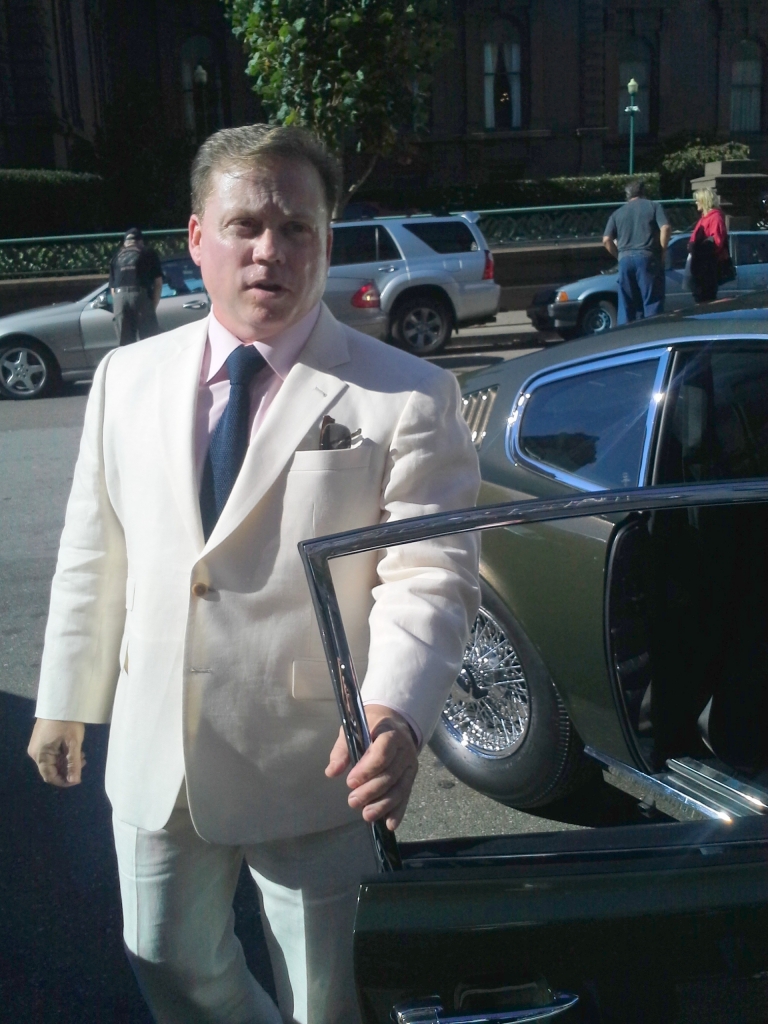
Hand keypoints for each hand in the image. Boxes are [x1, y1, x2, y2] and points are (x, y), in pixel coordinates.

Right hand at [28, 719, 85, 786]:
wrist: (61, 701)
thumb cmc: (67, 722)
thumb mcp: (73, 743)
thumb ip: (74, 763)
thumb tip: (74, 781)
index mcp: (40, 755)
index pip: (50, 776)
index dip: (64, 781)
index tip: (78, 779)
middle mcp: (36, 753)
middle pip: (52, 769)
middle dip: (68, 769)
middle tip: (83, 762)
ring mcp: (38, 746)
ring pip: (53, 761)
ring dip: (67, 761)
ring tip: (81, 756)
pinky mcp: (42, 740)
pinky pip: (52, 753)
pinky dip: (63, 754)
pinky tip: (75, 750)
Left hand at [325, 705, 418, 830]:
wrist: (394, 722)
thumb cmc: (370, 725)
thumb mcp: (353, 729)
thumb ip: (342, 750)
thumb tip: (332, 772)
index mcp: (390, 733)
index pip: (382, 753)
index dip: (367, 769)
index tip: (350, 782)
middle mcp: (404, 750)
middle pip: (390, 775)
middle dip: (371, 791)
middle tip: (352, 801)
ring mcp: (410, 765)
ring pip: (399, 788)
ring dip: (383, 805)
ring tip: (367, 816)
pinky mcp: (411, 777)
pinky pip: (406, 795)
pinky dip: (398, 811)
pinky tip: (389, 824)